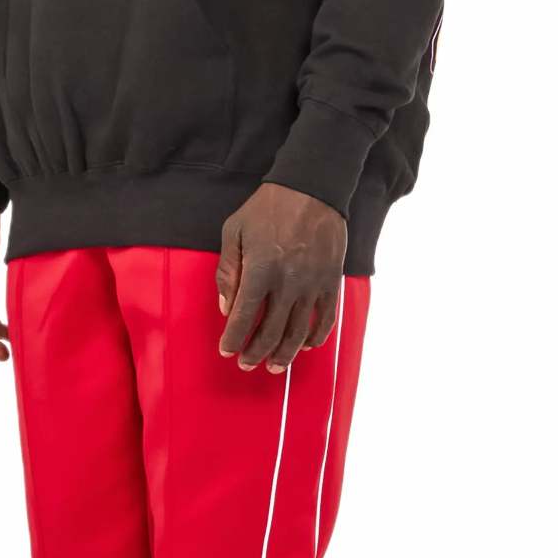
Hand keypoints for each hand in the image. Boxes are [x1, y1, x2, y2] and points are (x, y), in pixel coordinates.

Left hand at [216, 182, 346, 372]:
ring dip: (284, 354)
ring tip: (274, 367)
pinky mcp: (331, 281)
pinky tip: (304, 346)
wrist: (312, 189)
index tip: (226, 350)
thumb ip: (227, 271)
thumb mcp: (234, 231)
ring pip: (298, 332)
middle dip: (255, 353)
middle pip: (271, 331)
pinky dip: (315, 337)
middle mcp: (288, 282)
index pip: (243, 316)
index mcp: (260, 270)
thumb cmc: (267, 208)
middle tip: (246, 364)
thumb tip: (226, 307)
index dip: (233, 338)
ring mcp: (313, 284)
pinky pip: (325, 319)